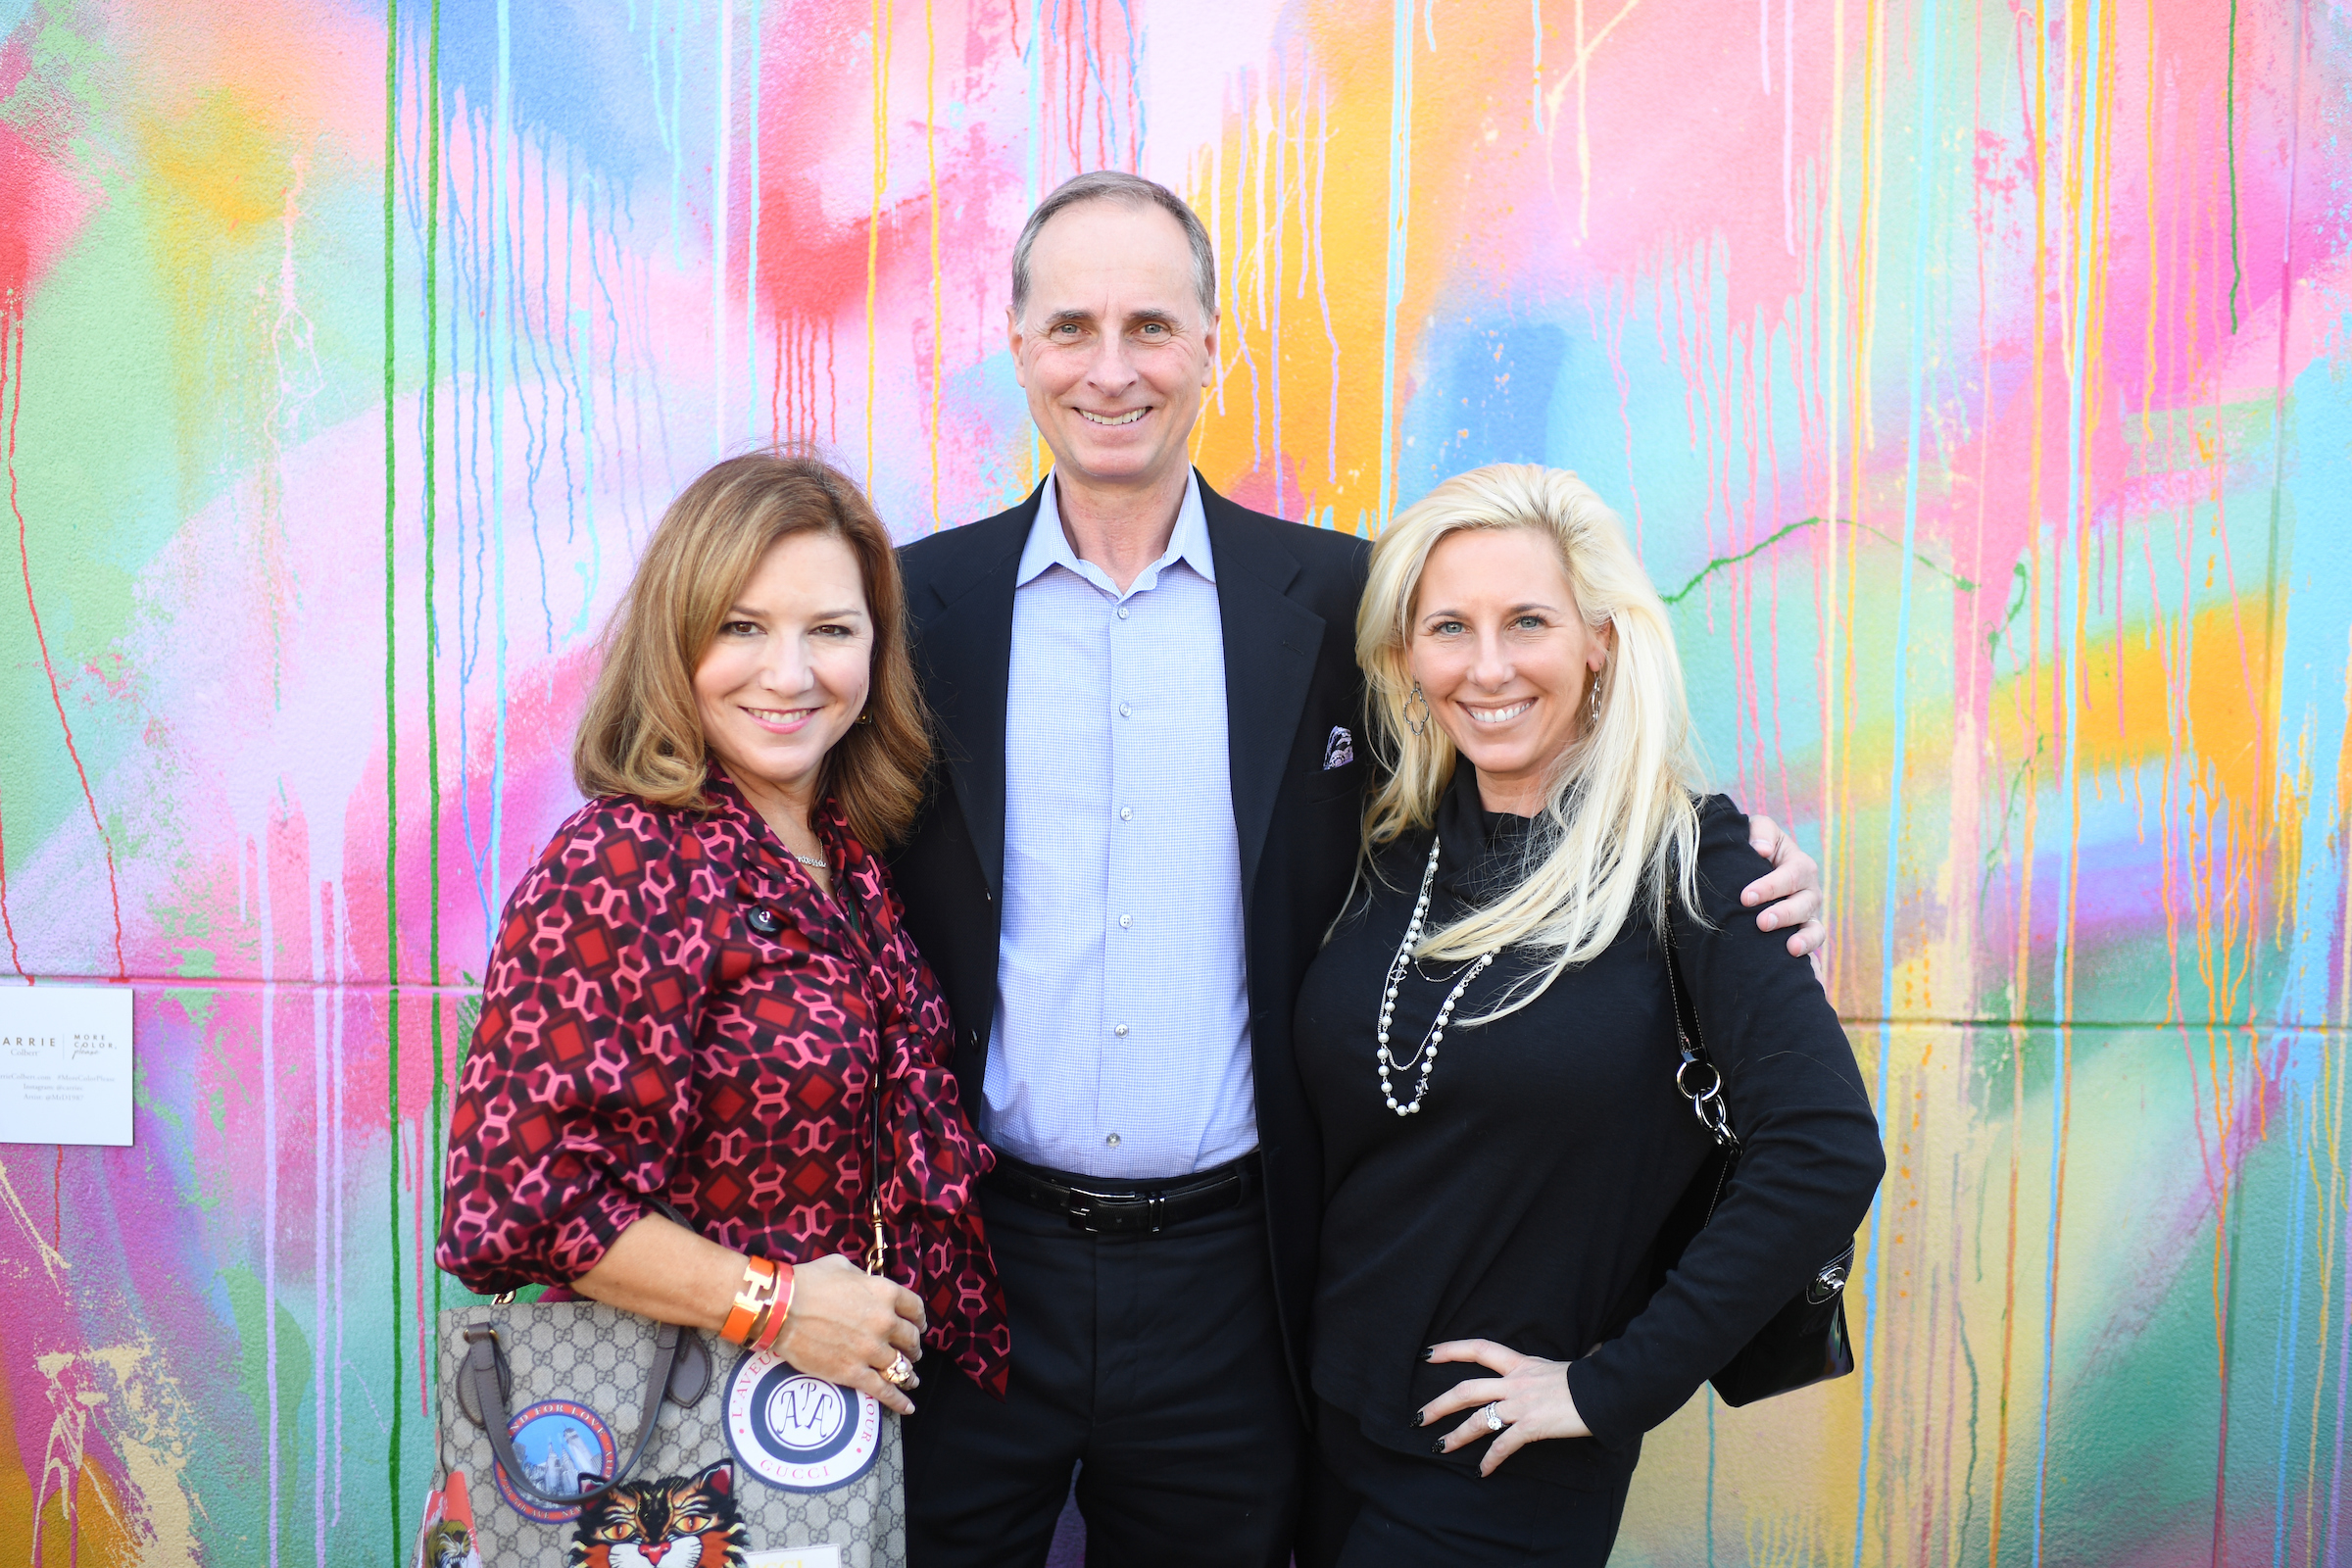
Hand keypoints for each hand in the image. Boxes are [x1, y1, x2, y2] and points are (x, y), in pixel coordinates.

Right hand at [771, 1254, 927, 1414]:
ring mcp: (871, 1350)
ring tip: (911, 1379)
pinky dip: (898, 1401)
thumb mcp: (841, 1266)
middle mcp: (884, 1322)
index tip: (917, 1326)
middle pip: (910, 1339)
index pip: (914, 1309)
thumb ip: (861, 1278)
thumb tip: (865, 1285)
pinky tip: (907, 1407)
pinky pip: (883, 1390)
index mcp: (884, 1293)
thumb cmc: (807, 1283)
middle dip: (912, 1347)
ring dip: (909, 1374)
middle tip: (910, 1352)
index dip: (918, 1319)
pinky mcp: (853, 1373)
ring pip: (901, 1367)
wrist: (781, 1309)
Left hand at [1419, 1340, 1587, 1475]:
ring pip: (1477, 1419)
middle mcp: (1515, 1382)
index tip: (1427, 1354)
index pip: (1479, 1349)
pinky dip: (1491, 1460)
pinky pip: (1504, 1445)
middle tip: (1418, 1417)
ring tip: (1439, 1448)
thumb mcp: (1557, 1366)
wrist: (1606, 1392)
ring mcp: (1522, 1404)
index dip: (1451, 1349)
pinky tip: (1482, 1471)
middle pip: (1465, 1389)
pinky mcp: (1532, 1426)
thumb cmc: (1587, 1380)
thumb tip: (1564, 1358)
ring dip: (1456, 1436)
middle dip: (1438, 1404)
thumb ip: (1543, 1368)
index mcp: (1520, 1363)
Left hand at [1741, 814, 1824, 957]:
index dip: (1769, 887)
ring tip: (1791, 949)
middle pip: (1803, 905)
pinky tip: (1798, 964)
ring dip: (1804, 940)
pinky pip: (1812, 948)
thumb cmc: (1757, 847)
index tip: (1746, 897)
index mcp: (1800, 866)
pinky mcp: (1804, 935)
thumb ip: (1761, 832)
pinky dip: (1810, 957)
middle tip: (1762, 923)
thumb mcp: (1759, 830)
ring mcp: (1809, 916)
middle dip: (1783, 914)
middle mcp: (1809, 892)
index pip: (1790, 876)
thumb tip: (1761, 849)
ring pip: (1814, 930)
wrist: (1754, 868)